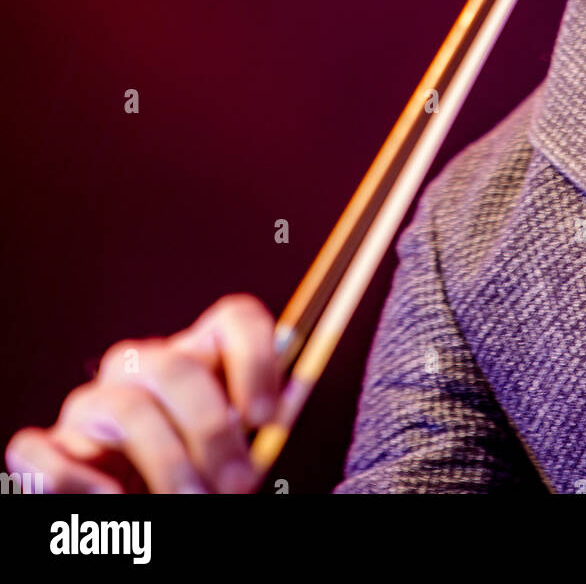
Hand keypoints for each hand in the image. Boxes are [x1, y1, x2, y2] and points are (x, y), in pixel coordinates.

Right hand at [4, 294, 280, 493]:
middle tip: (241, 485)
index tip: (269, 415)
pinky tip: (114, 505)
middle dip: (212, 430)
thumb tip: (292, 402)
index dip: (257, 357)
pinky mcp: (49, 450)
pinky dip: (78, 482)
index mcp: (200, 358)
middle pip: (177, 366)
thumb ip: (258, 429)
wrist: (133, 514)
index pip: (234, 319)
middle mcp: (144, 369)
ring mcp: (93, 407)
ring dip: (166, 464)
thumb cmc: (195, 478)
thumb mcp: (235, 454)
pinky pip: (44, 450)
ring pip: (125, 407)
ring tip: (191, 507)